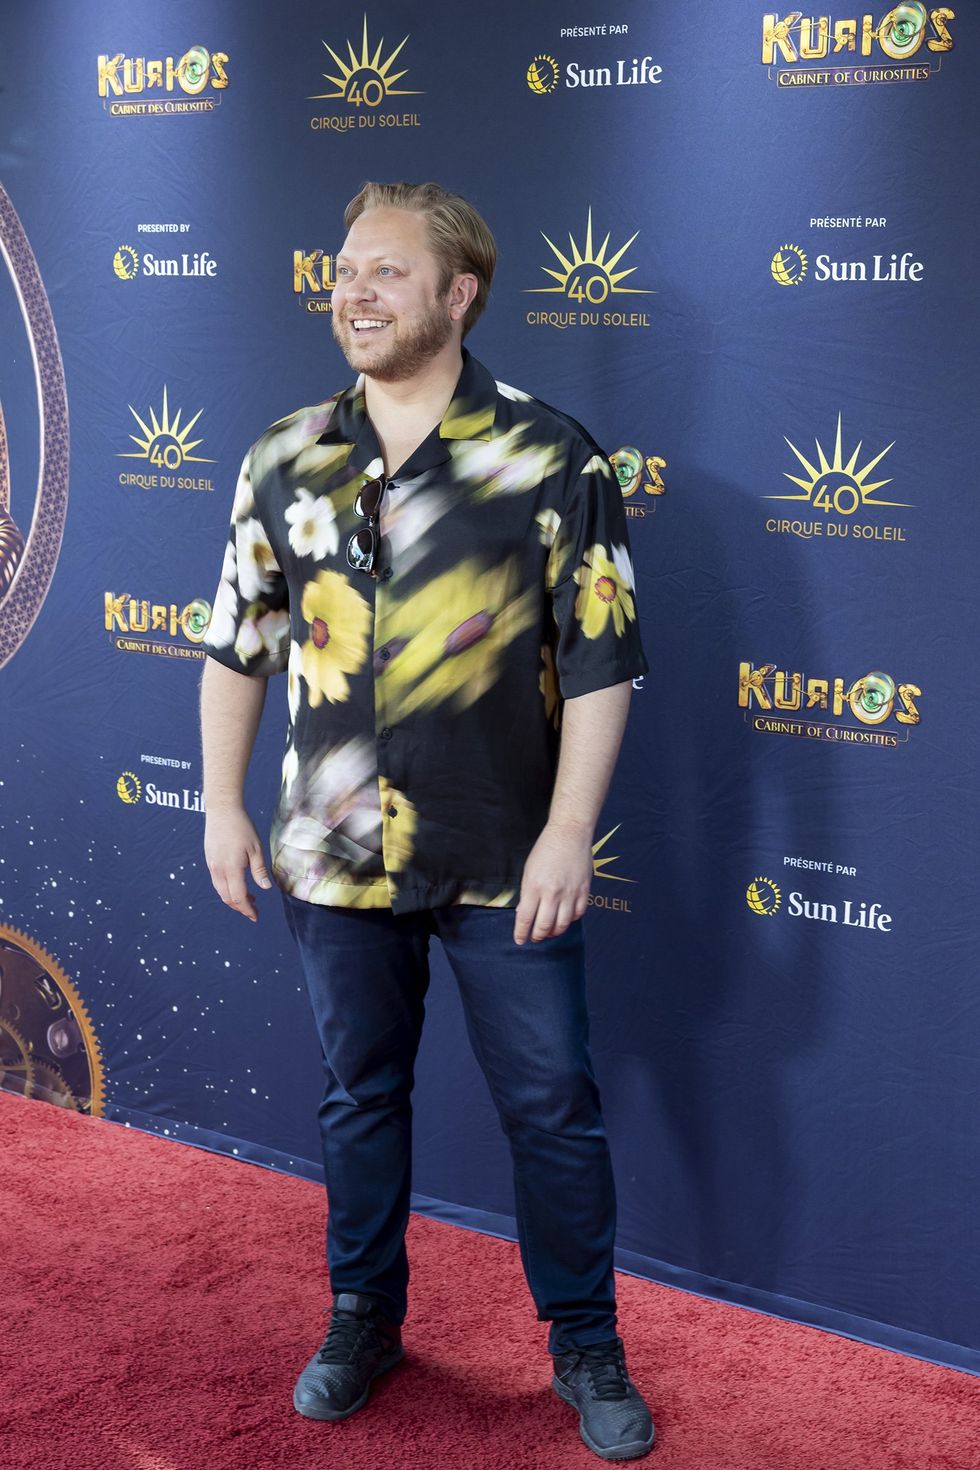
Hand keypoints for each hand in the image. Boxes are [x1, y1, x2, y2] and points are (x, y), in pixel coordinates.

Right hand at [204, 806, 272, 921]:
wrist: (222, 810)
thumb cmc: (241, 827)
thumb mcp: (256, 848)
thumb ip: (259, 870)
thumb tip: (265, 888)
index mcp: (231, 869)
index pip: (238, 897)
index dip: (247, 909)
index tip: (256, 916)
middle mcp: (218, 870)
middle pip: (227, 898)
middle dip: (241, 908)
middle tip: (254, 911)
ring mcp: (212, 866)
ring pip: (221, 891)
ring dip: (234, 899)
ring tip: (250, 899)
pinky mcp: (210, 860)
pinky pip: (217, 882)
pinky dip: (228, 889)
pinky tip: (239, 885)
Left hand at [513, 822, 592, 944]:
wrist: (569, 833)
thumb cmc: (546, 850)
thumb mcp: (528, 871)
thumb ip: (527, 893)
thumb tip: (524, 913)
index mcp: (534, 887)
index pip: (525, 918)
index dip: (521, 933)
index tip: (519, 940)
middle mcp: (552, 893)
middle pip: (544, 926)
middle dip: (537, 936)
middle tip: (534, 938)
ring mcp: (570, 893)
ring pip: (562, 924)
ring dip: (554, 932)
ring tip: (549, 932)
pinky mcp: (584, 891)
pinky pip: (578, 914)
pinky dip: (570, 921)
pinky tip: (564, 919)